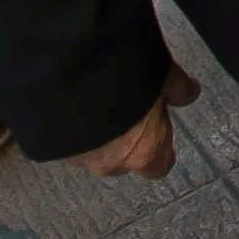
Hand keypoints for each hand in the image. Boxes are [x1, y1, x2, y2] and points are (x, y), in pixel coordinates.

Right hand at [78, 65, 202, 178]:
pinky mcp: (50, 145)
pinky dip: (72, 126)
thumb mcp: (164, 74)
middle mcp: (110, 161)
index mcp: (144, 151)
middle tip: (130, 108)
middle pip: (123, 159)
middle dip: (126, 137)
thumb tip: (187, 91)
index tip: (163, 135)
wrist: (68, 72)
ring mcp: (77, 156)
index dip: (161, 150)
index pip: (158, 166)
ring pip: (93, 149)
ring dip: (96, 132)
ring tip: (101, 100)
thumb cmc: (123, 76)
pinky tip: (76, 102)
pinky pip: (66, 140)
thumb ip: (178, 89)